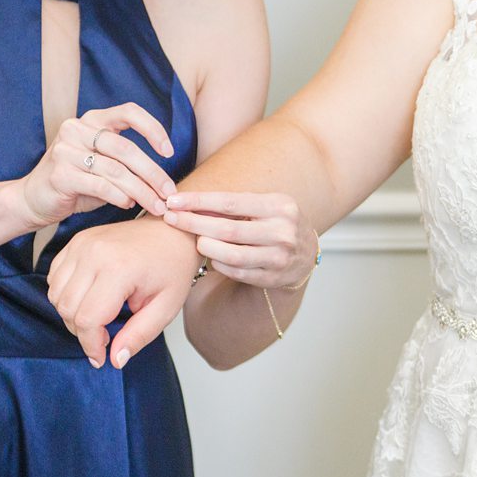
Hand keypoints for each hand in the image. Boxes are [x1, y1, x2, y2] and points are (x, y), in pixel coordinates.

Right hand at [13, 103, 177, 228]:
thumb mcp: (103, 165)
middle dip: (153, 173)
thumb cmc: (77, 182)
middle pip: (126, 149)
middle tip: (170, 194)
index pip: (129, 112)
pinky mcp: (60, 175)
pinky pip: (100, 185)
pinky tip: (129, 205)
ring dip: (142, 191)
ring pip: (116, 170)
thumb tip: (164, 181)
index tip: (169, 152)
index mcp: (91, 120)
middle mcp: (77, 130)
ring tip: (156, 206)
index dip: (153, 128)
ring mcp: (65, 151)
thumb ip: (127, 163)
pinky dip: (119, 197)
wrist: (32, 199)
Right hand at [46, 214, 197, 368]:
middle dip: (82, 332)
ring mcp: (82, 244)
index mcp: (119, 269)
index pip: (87, 319)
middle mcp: (94, 253)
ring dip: (72, 314)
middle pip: (68, 309)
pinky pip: (55, 278)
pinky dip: (66, 294)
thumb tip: (114, 360)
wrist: (171, 231)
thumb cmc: (173, 267)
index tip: (101, 357)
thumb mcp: (165, 307)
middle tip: (105, 336)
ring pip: (57, 295)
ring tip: (99, 317)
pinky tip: (90, 298)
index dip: (91, 345)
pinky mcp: (76, 241)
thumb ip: (139, 335)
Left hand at [161, 192, 317, 288]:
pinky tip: (212, 256)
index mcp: (279, 205)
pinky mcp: (273, 277)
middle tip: (171, 218)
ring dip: (205, 246)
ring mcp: (279, 257)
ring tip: (195, 240)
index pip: (230, 202)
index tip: (173, 200)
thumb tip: (189, 203)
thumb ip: (235, 205)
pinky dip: (219, 263)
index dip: (198, 201)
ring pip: (230, 254)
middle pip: (227, 229)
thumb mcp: (265, 205)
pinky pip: (236, 271)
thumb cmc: (276, 222)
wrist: (306, 253)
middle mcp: (282, 231)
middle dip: (193, 223)